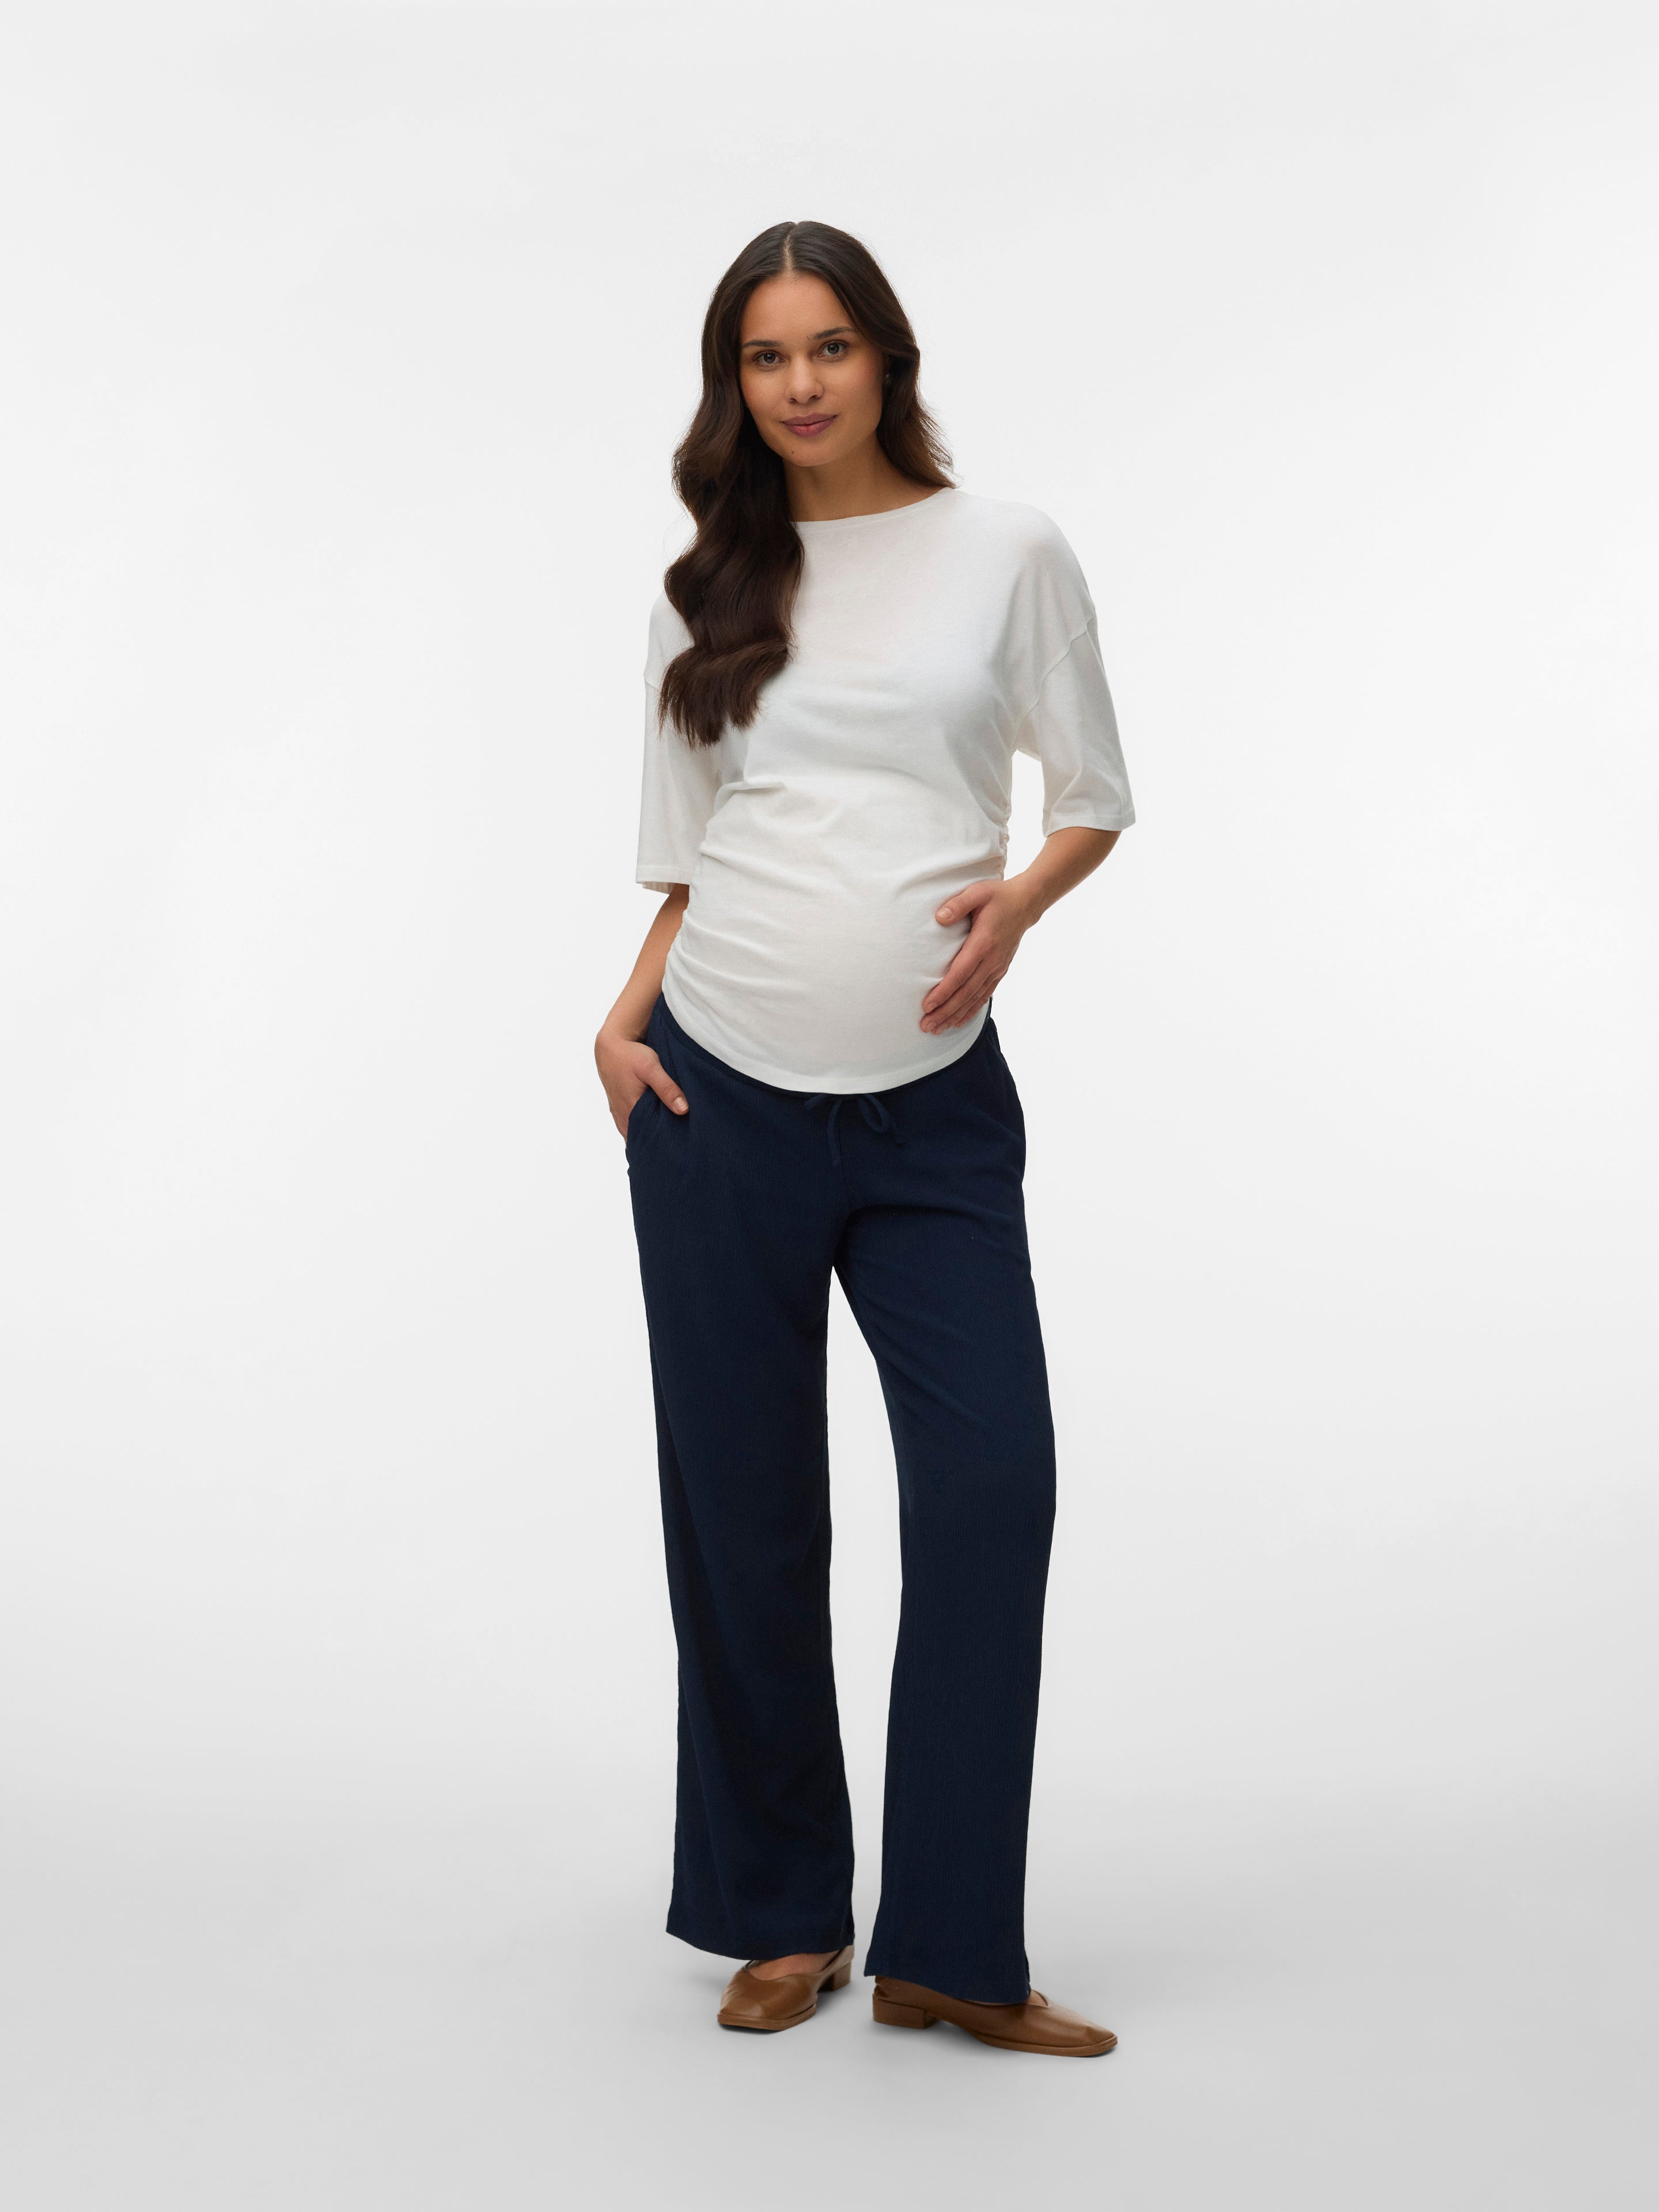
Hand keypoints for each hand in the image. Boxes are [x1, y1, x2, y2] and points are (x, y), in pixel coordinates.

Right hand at [595, 1027, 687, 1137]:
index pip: (647, 1140)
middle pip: (642, 1139)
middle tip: (678, 1144)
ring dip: (650, 1134)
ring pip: (637, 1133)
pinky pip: (633, 1125)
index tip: (679, 1146)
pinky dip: (644, 1126)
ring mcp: (620, 1114)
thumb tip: (683, 1110)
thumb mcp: (651, 1068)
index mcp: (630, 1112)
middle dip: (658, 1142)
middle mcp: (622, 1118)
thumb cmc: (630, 1056)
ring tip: (670, 1135)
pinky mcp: (621, 1109)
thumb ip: (667, 1088)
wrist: (610, 1047)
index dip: (662, 1144)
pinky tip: (657, 1123)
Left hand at [921, 877, 1036, 1032]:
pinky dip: (971, 1010)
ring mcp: (997, 968)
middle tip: (926, 1026)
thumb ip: (957, 905)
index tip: (927, 1005)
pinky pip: (984, 995)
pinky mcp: (1000, 970)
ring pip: (975, 998)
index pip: (960, 974)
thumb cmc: (997, 896)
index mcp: (983, 943)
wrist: (1026, 903)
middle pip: (966, 993)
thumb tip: (939, 918)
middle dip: (945, 1011)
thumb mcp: (977, 892)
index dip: (944, 992)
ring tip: (936, 1029)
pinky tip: (958, 1021)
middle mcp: (991, 960)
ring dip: (955, 1015)